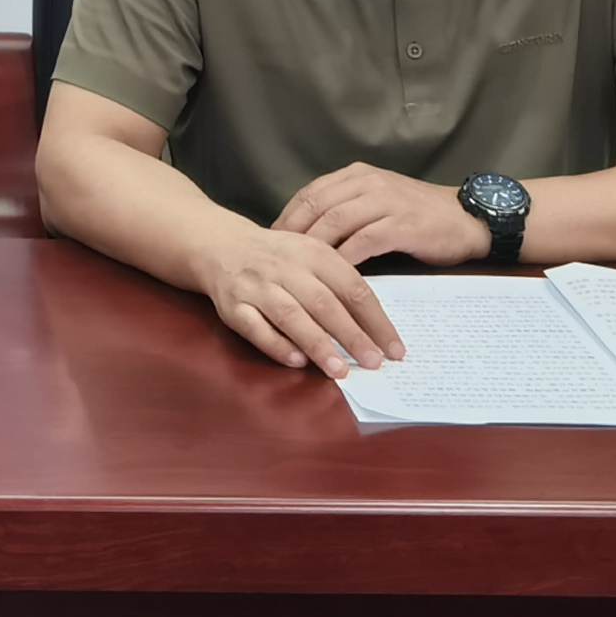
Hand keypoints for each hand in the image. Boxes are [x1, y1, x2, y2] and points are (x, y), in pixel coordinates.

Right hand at [193, 220, 403, 374]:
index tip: (395, 349)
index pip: (352, 287)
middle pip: (324, 303)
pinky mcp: (233, 306)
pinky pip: (256, 328)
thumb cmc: (278, 257)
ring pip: (292, 316)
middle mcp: (286, 267)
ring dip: (318, 345)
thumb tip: (377, 329)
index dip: (376, 320)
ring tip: (341, 371)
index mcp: (313, 253)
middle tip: (374, 363)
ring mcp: (258, 287)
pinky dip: (277, 346)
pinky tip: (297, 362)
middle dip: (352, 336)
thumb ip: (339, 285)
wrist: (220, 245)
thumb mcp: (312, 256)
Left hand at [276, 163, 487, 269]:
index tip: (271, 241)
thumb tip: (308, 233)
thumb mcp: (377, 200)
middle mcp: (368, 182)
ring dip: (314, 248)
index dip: (288, 216)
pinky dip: (345, 258)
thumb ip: (346, 208)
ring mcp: (385, 201)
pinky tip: (333, 276)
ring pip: (336, 221)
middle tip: (278, 260)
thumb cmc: (418, 214)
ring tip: (299, 271)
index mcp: (357, 175)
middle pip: (317, 205)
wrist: (466, 218)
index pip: (310, 193)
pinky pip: (364, 241)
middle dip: (293, 233)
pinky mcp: (401, 224)